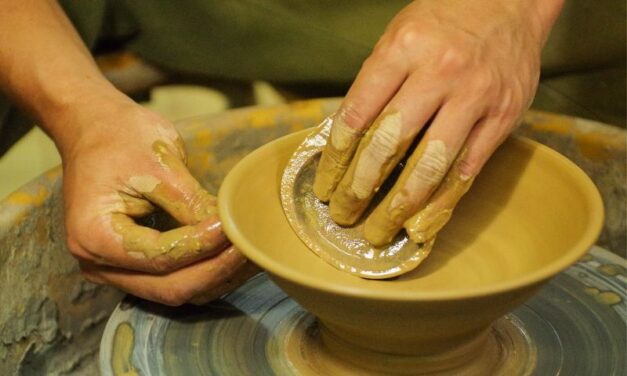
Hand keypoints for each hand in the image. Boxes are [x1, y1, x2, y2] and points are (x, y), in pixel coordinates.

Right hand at [53, 95, 257, 304]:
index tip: (233, 227)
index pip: (159, 257)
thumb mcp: (158, 162)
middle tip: (251, 247)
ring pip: (176, 290)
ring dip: (217, 276)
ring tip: (252, 255)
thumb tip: (230, 229)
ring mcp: (116, 270)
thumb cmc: (120, 136)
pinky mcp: (134, 265)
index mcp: (93, 236)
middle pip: (169, 287)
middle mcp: (99, 264)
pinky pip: (175, 280)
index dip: (202, 246)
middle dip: (215, 269)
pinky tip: (235, 258)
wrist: (94, 127)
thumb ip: (191, 202)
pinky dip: (207, 272)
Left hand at [314, 0, 562, 245]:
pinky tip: (419, 224)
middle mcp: (439, 73)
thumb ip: (374, 86)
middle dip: (359, 189)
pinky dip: (440, 204)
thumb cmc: (443, 20)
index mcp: (403, 49)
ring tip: (376, 231)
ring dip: (397, 207)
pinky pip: (466, 171)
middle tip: (343, 215)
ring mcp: (474, 97)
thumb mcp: (397, 38)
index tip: (324, 186)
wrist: (509, 1)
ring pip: (429, 167)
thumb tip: (345, 141)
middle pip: (388, 145)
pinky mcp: (502, 118)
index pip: (357, 115)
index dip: (335, 159)